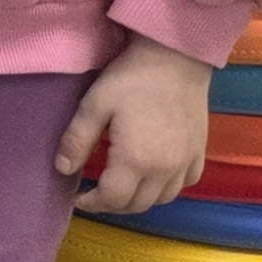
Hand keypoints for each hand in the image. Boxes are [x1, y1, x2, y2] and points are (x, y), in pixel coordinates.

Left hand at [59, 38, 211, 214]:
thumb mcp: (94, 105)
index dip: (92, 203)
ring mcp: (186, 162)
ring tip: (120, 187)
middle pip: (138, 204)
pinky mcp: (200, 151)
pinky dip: (167, 188)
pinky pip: (185, 183)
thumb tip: (62, 170)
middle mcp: (165, 169)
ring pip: (163, 199)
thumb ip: (77, 140)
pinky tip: (154, 176)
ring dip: (139, 199)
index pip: (113, 198)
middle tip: (95, 193)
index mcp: (137, 160)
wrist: (175, 57)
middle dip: (113, 204)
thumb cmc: (131, 78)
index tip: (78, 197)